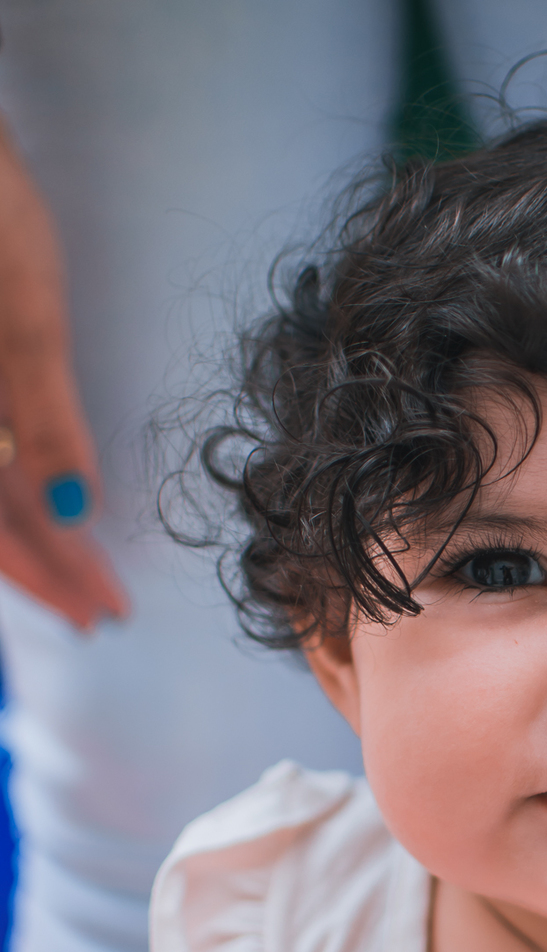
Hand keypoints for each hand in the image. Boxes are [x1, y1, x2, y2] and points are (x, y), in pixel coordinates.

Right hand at [0, 118, 127, 627]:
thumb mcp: (24, 312)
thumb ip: (42, 419)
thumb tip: (73, 514)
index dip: (46, 580)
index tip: (102, 615)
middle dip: (46, 570)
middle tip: (107, 614)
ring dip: (30, 540)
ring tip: (86, 577)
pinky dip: (11, 492)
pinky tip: (52, 510)